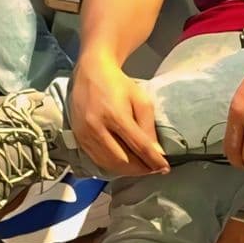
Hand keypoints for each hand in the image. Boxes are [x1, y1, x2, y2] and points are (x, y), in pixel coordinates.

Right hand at [71, 62, 167, 176]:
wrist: (91, 72)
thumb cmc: (119, 85)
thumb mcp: (141, 100)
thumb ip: (148, 127)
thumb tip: (157, 153)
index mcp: (115, 115)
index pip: (139, 146)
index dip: (154, 161)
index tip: (165, 168)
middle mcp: (97, 127)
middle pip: (122, 160)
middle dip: (141, 169)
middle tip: (153, 169)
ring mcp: (85, 134)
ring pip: (109, 163)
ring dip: (128, 170)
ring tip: (141, 168)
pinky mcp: (78, 137)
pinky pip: (97, 159)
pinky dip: (113, 166)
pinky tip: (124, 163)